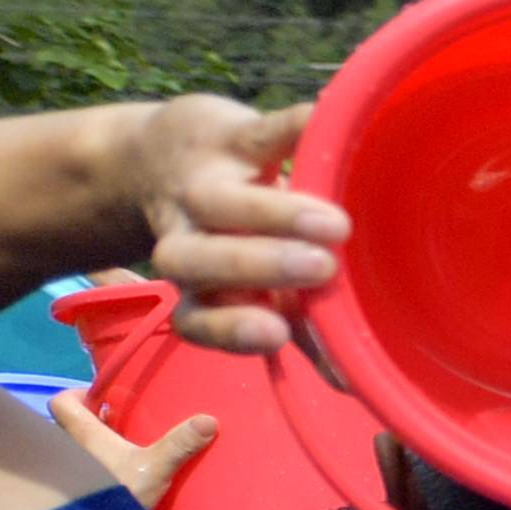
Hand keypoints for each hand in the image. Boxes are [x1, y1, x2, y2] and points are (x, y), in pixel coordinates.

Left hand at [45, 387, 219, 509]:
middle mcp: (68, 449)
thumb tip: (208, 420)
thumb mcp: (156, 469)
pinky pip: (81, 470)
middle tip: (123, 426)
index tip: (105, 401)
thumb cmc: (119, 493)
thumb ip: (179, 445)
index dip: (79, 395)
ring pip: (77, 448)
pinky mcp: (76, 492)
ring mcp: (69, 473)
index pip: (61, 402)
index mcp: (82, 434)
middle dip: (95, 422)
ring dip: (96, 446)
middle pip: (72, 425)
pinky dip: (97, 467)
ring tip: (126, 451)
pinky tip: (121, 477)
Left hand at [130, 98, 345, 355]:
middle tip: (321, 269)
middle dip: (258, 265)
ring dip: (275, 214)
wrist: (162, 156)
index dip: (231, 329)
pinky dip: (301, 131)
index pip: (198, 317)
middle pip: (197, 260)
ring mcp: (206, 184)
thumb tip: (348, 378)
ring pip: (223, 203)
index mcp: (197, 286)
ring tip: (333, 223)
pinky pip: (265, 132)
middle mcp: (187, 239)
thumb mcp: (254, 282)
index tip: (277, 334)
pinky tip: (335, 135)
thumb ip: (296, 323)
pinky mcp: (232, 134)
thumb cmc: (230, 236)